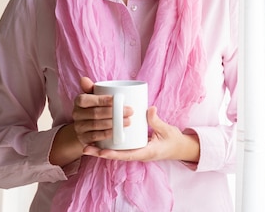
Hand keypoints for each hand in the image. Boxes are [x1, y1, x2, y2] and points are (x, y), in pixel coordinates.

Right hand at [49, 77, 132, 166]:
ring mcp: (79, 127)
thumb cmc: (95, 107)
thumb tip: (83, 78)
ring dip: (113, 124)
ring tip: (128, 121)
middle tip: (130, 111)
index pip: (86, 99)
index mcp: (79, 101)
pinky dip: (106, 134)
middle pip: (95, 113)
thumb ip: (92, 88)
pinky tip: (116, 132)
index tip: (117, 99)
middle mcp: (76, 114)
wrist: (87, 127)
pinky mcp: (84, 139)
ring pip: (96, 125)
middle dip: (114, 112)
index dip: (101, 99)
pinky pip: (95, 137)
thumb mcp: (94, 96)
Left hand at [82, 106, 199, 162]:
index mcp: (146, 153)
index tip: (101, 152)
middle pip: (117, 156)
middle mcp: (138, 154)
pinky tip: (101, 139)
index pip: (127, 155)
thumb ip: (157, 120)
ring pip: (117, 152)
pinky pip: (121, 148)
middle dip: (101, 153)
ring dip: (102, 150)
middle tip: (85, 148)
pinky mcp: (135, 147)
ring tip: (87, 146)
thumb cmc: (173, 141)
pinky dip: (111, 145)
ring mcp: (136, 151)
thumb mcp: (167, 130)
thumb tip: (149, 109)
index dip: (113, 154)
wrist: (179, 148)